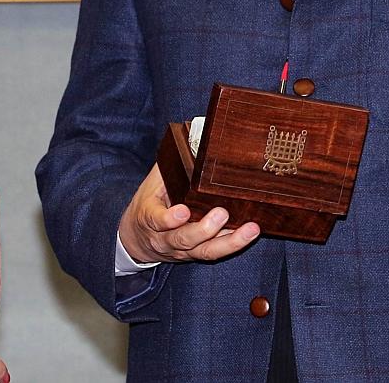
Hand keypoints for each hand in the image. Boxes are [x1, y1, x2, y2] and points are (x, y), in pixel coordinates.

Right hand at [118, 164, 259, 264]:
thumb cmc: (149, 203)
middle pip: (183, 239)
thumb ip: (169, 166)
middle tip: (221, 213)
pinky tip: (250, 233)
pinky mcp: (196, 254)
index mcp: (149, 217)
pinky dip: (234, 244)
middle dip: (203, 228)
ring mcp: (182, 249)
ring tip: (250, 229)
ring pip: (204, 251)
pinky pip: (215, 252)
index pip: (156, 220)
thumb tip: (193, 135)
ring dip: (229, 242)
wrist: (138, 238)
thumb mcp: (151, 183)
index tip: (182, 211)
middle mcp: (164, 238)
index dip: (169, 218)